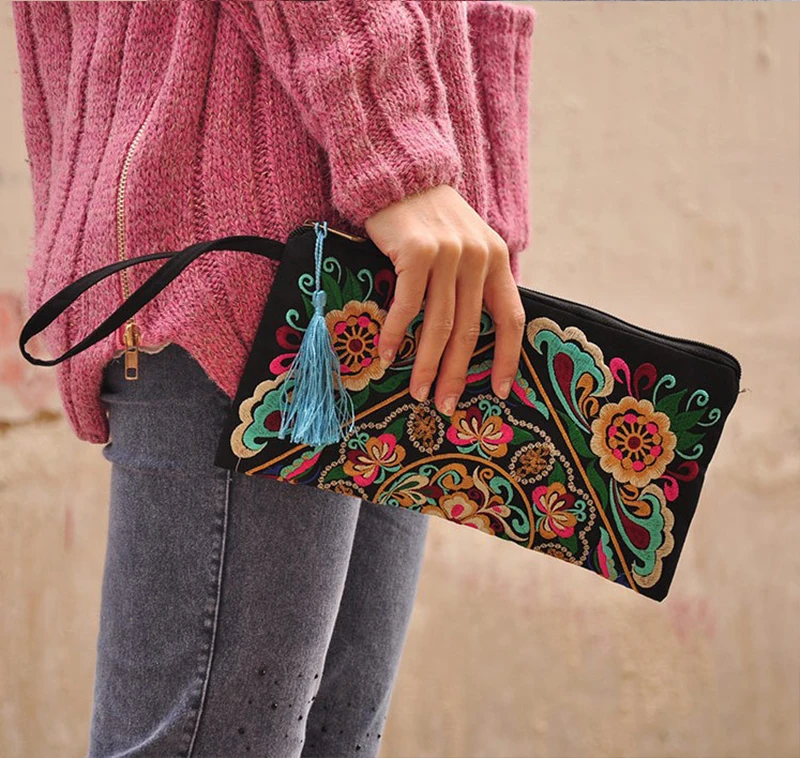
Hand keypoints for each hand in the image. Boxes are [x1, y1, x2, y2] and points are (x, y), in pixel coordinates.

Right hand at [364, 184, 525, 416]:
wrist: (403, 174)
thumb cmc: (431, 218)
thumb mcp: (468, 243)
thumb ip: (475, 280)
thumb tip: (469, 333)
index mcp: (497, 259)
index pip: (511, 318)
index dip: (507, 358)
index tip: (500, 390)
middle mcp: (479, 258)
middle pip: (470, 330)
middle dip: (457, 374)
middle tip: (446, 405)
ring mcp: (448, 255)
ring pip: (439, 324)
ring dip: (427, 365)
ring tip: (417, 392)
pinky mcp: (416, 253)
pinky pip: (408, 305)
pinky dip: (397, 334)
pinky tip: (388, 354)